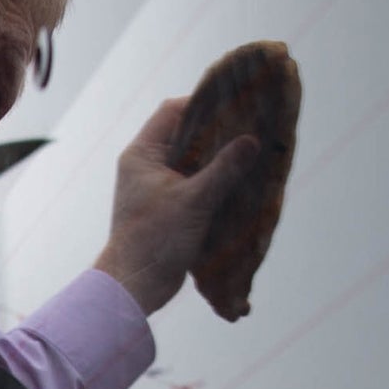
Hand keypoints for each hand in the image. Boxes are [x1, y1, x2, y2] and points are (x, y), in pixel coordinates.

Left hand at [92, 96, 258, 315]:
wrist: (136, 284)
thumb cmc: (156, 240)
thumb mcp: (195, 201)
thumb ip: (224, 169)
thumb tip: (252, 141)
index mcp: (142, 155)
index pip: (173, 112)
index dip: (203, 104)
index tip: (235, 105)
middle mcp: (145, 165)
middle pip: (185, 135)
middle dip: (216, 132)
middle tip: (250, 127)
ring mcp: (155, 185)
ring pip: (192, 159)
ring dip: (217, 157)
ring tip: (251, 150)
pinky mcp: (167, 204)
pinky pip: (194, 181)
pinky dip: (214, 178)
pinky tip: (240, 178)